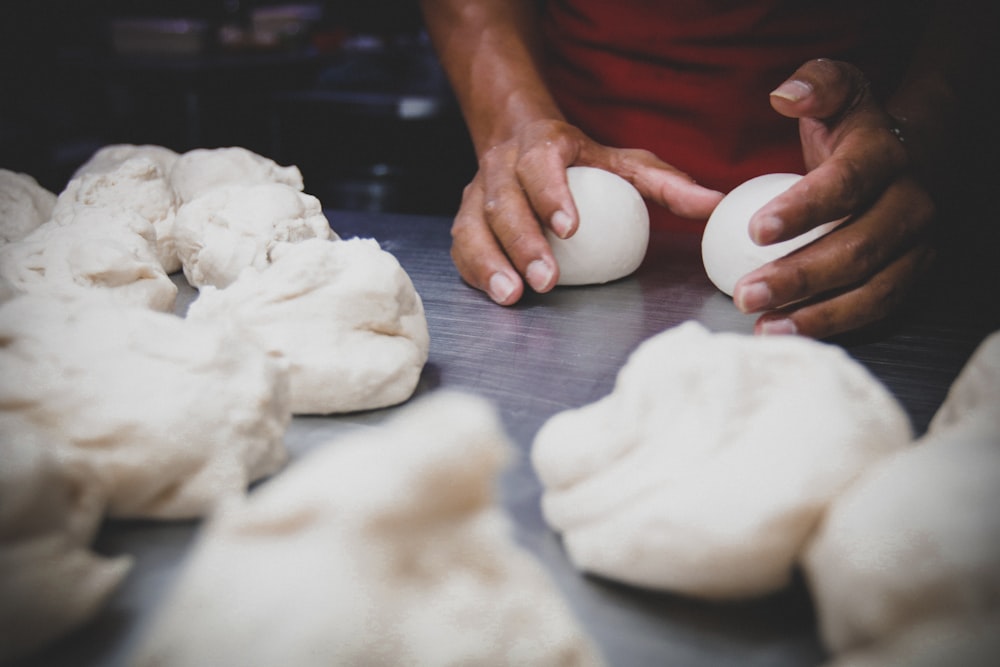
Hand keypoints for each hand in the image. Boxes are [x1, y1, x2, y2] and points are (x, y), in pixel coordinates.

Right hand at [451, 119, 723, 303]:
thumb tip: (714, 204)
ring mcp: (478, 195)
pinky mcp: (466, 221)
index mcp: (541, 147)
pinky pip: (462, 248)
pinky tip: (496, 295)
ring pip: (473, 228)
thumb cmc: (579, 158)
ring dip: (490, 263)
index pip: (540, 166)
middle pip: (504, 204)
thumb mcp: (624, 162)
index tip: (571, 227)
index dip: (551, 194)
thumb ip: (665, 184)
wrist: (516, 137)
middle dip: (523, 243)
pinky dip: (475, 272)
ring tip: (513, 295)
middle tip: (546, 280)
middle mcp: (502, 168)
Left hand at [732, 58, 936, 338]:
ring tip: (763, 325)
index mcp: (885, 156)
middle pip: (858, 248)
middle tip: (745, 293)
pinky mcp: (913, 276)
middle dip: (799, 276)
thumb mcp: (838, 93)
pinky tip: (789, 332)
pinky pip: (876, 310)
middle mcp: (911, 203)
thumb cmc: (855, 133)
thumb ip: (815, 86)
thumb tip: (786, 94)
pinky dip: (833, 326)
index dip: (802, 209)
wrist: (909, 156)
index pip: (846, 184)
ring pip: (872, 289)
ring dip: (815, 313)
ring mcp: (917, 245)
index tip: (755, 230)